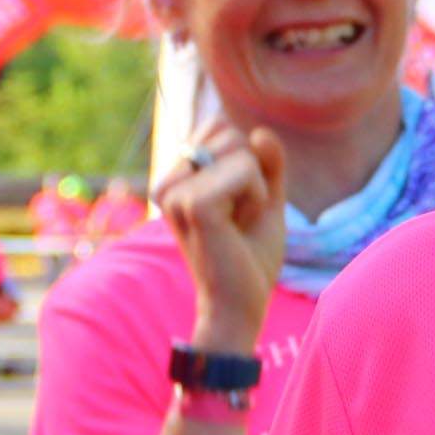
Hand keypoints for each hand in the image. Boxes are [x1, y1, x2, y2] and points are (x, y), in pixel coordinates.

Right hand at [155, 125, 288, 349]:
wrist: (239, 306)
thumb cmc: (248, 258)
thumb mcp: (264, 200)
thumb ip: (267, 164)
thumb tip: (260, 132)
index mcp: (175, 180)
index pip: (218, 127)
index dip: (244, 160)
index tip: (236, 204)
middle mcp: (168, 182)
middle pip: (230, 134)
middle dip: (251, 173)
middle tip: (239, 218)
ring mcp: (176, 192)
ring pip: (240, 150)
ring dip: (256, 188)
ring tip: (237, 225)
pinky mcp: (193, 204)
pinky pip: (245, 169)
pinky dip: (257, 196)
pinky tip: (239, 227)